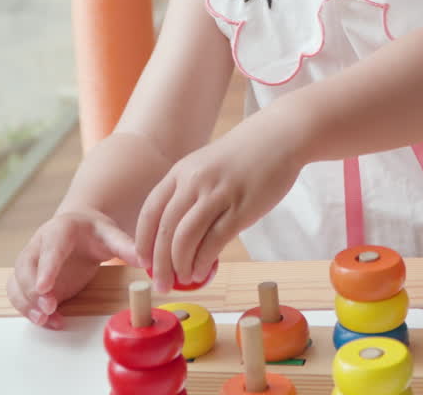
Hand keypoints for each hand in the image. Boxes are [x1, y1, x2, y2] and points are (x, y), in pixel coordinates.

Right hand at [7, 209, 138, 328]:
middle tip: (50, 308)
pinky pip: (18, 294)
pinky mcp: (29, 279)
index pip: (50, 248)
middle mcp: (38, 245)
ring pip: (17, 283)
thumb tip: (146, 261)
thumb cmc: (94, 232)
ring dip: (27, 303)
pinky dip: (27, 309)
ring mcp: (30, 262)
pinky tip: (47, 320)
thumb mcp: (111, 235)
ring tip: (46, 319)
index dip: (46, 267)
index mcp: (59, 230)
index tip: (45, 287)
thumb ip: (126, 246)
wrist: (79, 230)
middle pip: (26, 268)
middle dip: (34, 291)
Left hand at [135, 119, 304, 292]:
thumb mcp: (206, 166)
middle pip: (166, 230)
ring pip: (186, 238)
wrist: (279, 137)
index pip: (151, 212)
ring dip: (180, 265)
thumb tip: (178, 235)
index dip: (144, 241)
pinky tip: (203, 272)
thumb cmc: (243, 156)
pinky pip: (215, 240)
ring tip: (184, 280)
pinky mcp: (242, 207)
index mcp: (181, 172)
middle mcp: (195, 182)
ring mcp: (218, 194)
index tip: (144, 263)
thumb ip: (191, 193)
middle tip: (161, 285)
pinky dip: (204, 260)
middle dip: (159, 263)